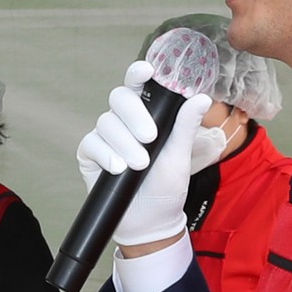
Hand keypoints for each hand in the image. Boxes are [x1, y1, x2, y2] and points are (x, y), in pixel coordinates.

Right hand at [75, 73, 215, 252]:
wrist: (149, 221)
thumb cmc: (166, 186)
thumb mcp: (179, 155)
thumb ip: (186, 126)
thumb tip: (202, 97)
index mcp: (146, 114)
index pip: (138, 85)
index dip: (138, 73)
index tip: (148, 70)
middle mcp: (123, 121)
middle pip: (118, 98)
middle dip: (135, 116)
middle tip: (150, 137)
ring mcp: (105, 137)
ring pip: (106, 122)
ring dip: (125, 143)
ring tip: (140, 165)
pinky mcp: (90, 155)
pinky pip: (92, 144)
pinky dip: (106, 155)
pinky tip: (118, 169)